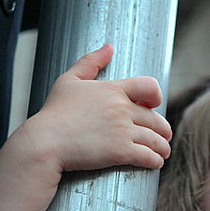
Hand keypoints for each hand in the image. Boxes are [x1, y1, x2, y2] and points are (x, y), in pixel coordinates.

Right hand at [11, 44, 171, 174]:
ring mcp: (123, 131)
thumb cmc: (53, 113)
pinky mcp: (121, 152)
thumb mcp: (69, 80)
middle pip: (155, 118)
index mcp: (113, 89)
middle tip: (165, 137)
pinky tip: (156, 163)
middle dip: (163, 130)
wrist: (45, 142)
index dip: (156, 96)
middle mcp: (122, 108)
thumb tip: (109, 47)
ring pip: (154, 139)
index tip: (155, 106)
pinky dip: (155, 160)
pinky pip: (147, 156)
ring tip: (163, 153)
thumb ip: (91, 62)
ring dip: (162, 147)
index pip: (149, 86)